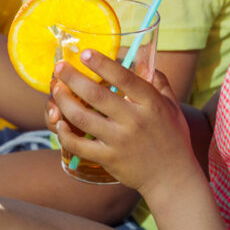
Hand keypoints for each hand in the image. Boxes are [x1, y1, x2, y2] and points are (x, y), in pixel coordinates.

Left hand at [53, 51, 196, 193]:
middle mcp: (134, 120)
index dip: (102, 64)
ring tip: (56, 89)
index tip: (85, 53)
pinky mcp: (109, 159)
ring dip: (65, 102)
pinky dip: (66, 134)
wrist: (172, 177)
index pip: (124, 78)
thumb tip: (143, 57)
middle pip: (96, 96)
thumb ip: (158, 80)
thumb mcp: (171, 105)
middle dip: (73, 78)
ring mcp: (120, 141)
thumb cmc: (172, 136)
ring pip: (83, 118)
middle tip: (59, 66)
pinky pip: (80, 145)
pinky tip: (59, 122)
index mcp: (151, 103)